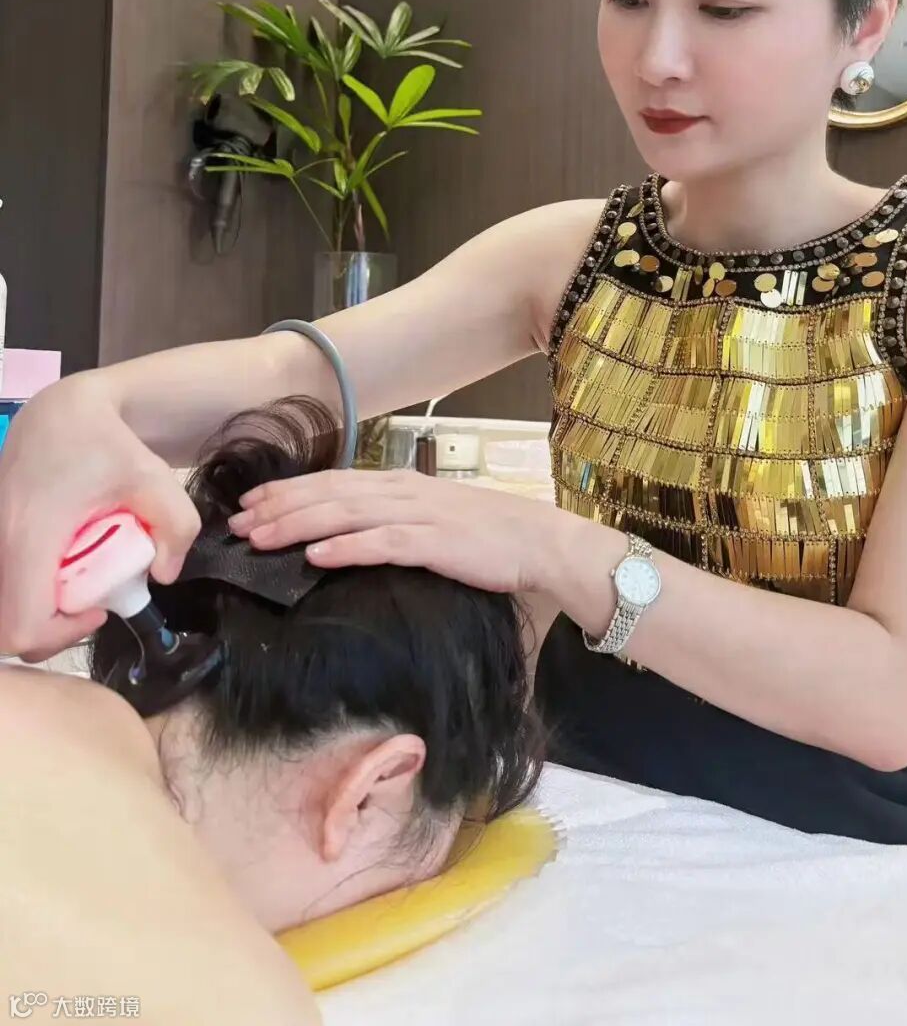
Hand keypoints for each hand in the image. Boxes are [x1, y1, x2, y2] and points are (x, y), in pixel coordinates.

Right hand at [0, 377, 200, 659]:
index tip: (98, 608)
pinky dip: (26, 591)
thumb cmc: (104, 441)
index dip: (61, 636)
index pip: (22, 627)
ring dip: (37, 611)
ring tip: (75, 583)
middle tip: (90, 601)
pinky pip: (1, 583)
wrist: (60, 410)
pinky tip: (57, 566)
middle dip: (51, 629)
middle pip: (4, 628)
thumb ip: (176, 525)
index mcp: (29, 536)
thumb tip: (164, 573)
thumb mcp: (154, 477)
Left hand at [230, 470, 573, 595]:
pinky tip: (315, 556)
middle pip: (329, 493)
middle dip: (279, 507)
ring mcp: (418, 515)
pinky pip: (382, 543)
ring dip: (297, 525)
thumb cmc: (488, 536)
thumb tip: (350, 531)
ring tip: (259, 539)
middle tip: (237, 524)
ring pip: (345, 514)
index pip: (333, 481)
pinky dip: (345, 546)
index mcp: (400, 484)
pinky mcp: (434, 543)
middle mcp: (403, 492)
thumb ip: (394, 518)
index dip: (288, 491)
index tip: (249, 505)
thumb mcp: (434, 517)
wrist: (540, 542)